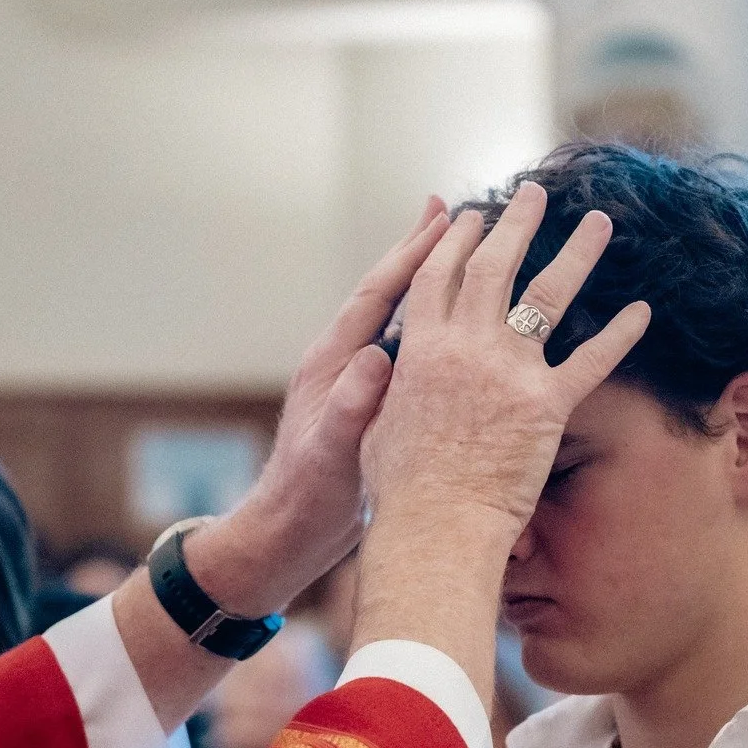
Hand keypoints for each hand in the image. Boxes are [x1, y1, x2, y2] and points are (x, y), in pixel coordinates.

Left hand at [185, 198, 451, 616]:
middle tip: (455, 209)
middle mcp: (343, 363)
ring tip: (462, 252)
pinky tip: (458, 324)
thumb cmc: (306, 501)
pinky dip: (433, 327)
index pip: (377, 295)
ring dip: (430, 283)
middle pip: (388, 293)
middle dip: (421, 252)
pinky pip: (407, 351)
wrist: (285, 538)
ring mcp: (355, 382)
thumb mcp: (329, 453)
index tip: (446, 217)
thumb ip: (351, 405)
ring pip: (399, 319)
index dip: (411, 255)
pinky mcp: (368, 405)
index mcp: (332, 364)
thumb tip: (376, 358)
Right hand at [349, 183, 646, 683]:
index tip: (469, 215)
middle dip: (516, 223)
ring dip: (577, 253)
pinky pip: (591, 361)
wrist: (434, 524)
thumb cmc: (397, 488)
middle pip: (495, 266)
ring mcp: (509, 371)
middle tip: (533, 194)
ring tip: (599, 223)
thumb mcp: (375, 421)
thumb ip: (386, 382)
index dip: (455, 241)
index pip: (439, 275)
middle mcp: (466, 345)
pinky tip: (644, 311)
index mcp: (420, 346)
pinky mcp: (546, 405)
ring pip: (549, 296)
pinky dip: (620, 335)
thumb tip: (382, 360)